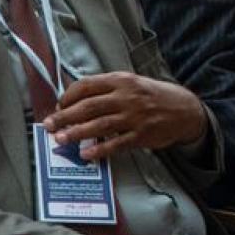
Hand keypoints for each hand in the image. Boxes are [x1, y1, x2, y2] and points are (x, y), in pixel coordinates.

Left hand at [44, 73, 206, 161]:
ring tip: (60, 139)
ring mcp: (135, 117)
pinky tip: (86, 154)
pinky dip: (100, 149)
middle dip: (65, 116)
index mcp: (120, 80)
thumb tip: (74, 102)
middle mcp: (126, 97)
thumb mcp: (130, 84)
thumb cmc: (151, 96)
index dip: (68, 96)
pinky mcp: (142, 135)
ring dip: (77, 133)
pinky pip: (116, 144)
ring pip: (99, 125)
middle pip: (89, 106)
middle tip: (49, 125)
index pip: (86, 86)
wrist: (185, 109)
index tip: (58, 106)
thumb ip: (105, 90)